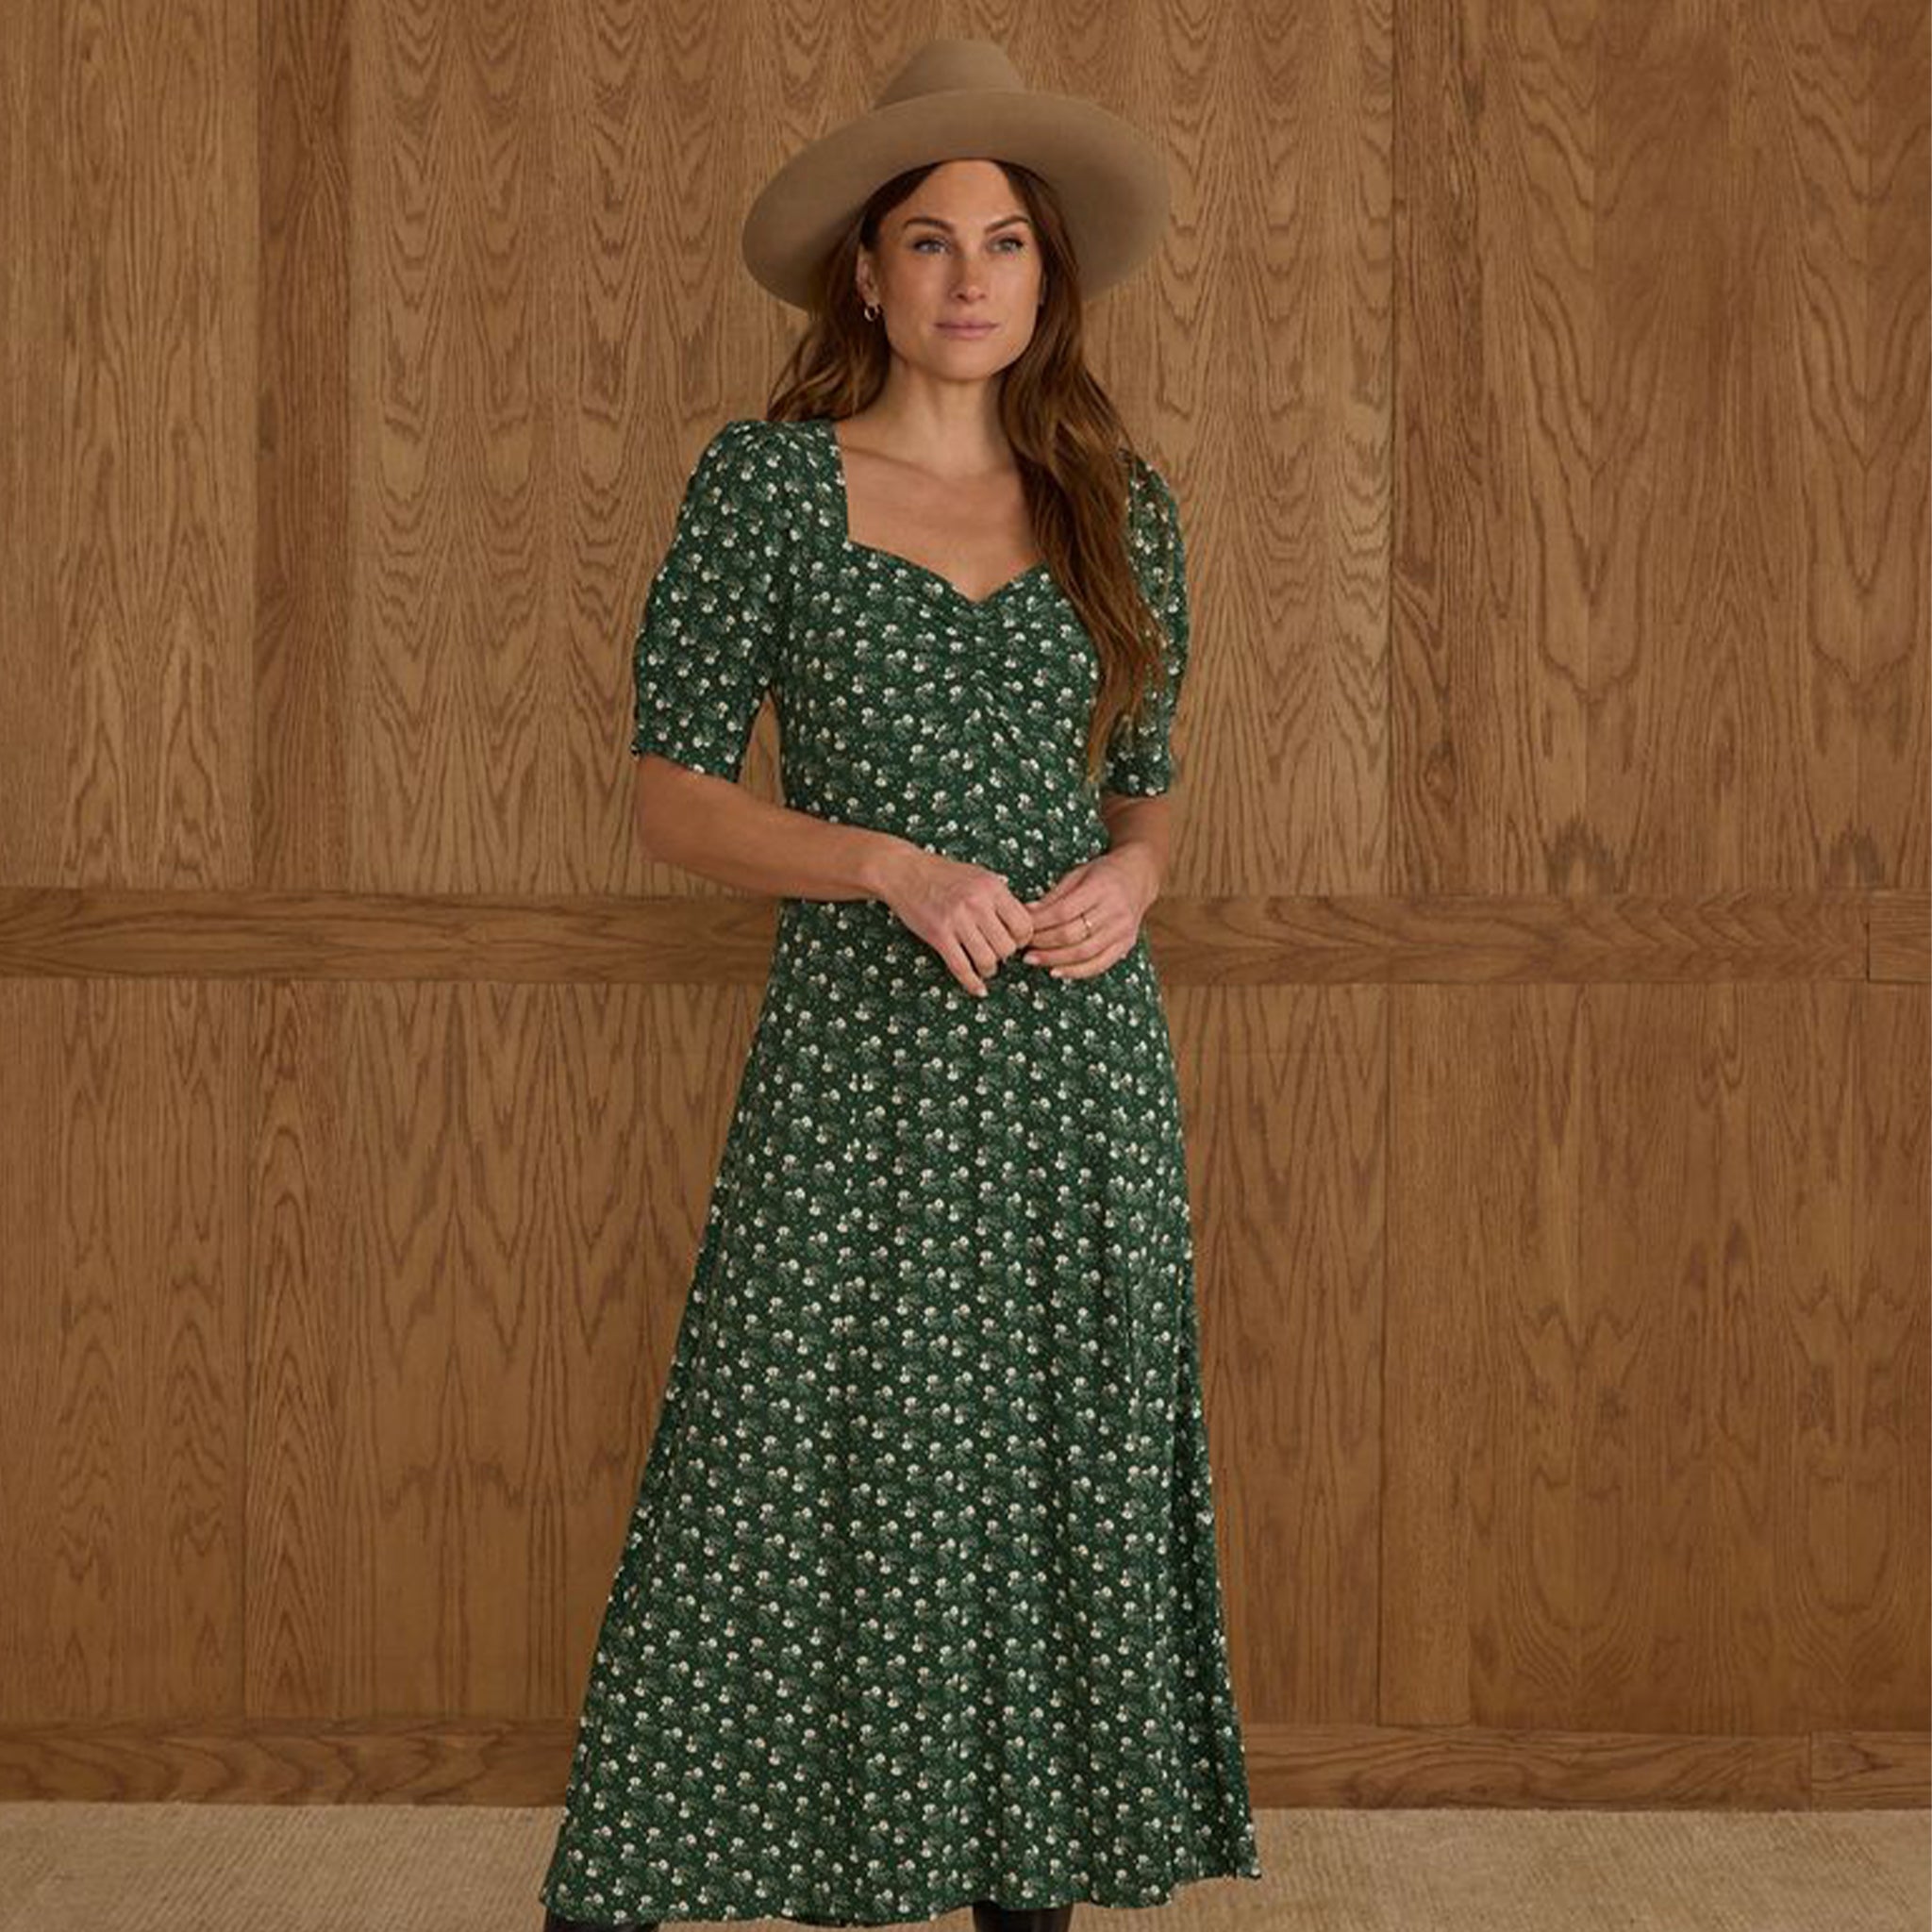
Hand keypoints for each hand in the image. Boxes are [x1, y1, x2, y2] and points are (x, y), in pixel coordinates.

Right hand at [876, 848, 1034, 997]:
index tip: (1014, 941)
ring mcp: (957, 920)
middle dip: (1005, 955)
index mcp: (992, 888)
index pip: (1024, 925)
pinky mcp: (938, 935)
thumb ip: (1000, 899)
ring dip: (989, 969)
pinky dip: (972, 983)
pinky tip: (977, 988)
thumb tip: (1022, 925)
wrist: (905, 871)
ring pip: (987, 960)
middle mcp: (977, 903)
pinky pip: (961, 967)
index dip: (1023, 939)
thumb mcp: (980, 876)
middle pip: (1007, 947)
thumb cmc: (943, 874)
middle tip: (997, 952)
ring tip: (985, 966)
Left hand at [1017, 848, 1156, 980]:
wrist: (1139, 877)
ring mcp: (1122, 930)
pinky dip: (1076, 972)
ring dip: (1054, 960)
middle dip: (1043, 943)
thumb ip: (1054, 895)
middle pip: (1072, 934)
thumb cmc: (1103, 874)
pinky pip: (1099, 965)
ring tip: (1032, 959)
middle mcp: (1114, 911)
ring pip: (1084, 953)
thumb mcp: (1078, 874)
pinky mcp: (1126, 944)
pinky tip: (1056, 971)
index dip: (1039, 923)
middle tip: (1023, 946)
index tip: (1022, 927)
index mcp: (1100, 888)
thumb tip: (1026, 912)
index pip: (1063, 912)